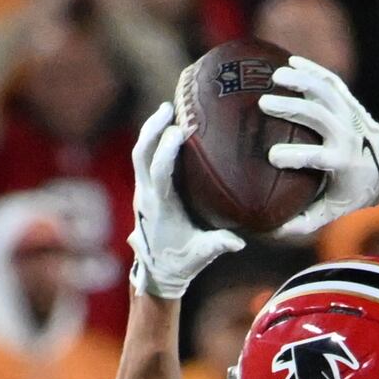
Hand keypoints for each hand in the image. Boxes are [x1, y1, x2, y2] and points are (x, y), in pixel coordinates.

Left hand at [130, 97, 243, 296]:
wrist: (158, 271)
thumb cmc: (183, 262)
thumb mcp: (203, 254)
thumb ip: (219, 245)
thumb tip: (239, 241)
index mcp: (160, 208)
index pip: (159, 172)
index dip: (167, 149)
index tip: (181, 131)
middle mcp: (146, 195)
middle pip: (141, 153)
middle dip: (153, 128)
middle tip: (169, 107)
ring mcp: (143, 189)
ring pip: (139, 152)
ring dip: (151, 129)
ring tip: (166, 109)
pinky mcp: (145, 188)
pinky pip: (144, 158)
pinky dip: (152, 139)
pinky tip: (165, 126)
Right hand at [257, 54, 378, 237]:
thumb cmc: (353, 192)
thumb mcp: (332, 212)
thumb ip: (302, 223)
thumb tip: (266, 231)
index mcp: (342, 163)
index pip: (317, 158)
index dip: (295, 157)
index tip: (271, 157)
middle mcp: (348, 136)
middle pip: (319, 116)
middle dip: (292, 108)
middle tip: (263, 104)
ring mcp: (350, 115)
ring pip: (326, 92)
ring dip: (301, 81)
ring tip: (275, 77)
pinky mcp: (350, 102)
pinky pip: (332, 81)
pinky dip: (312, 70)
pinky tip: (289, 62)